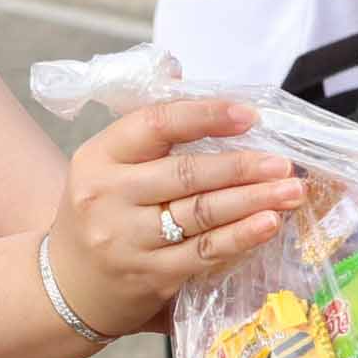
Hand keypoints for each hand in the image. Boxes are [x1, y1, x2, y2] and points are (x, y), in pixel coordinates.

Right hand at [47, 98, 290, 335]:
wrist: (67, 285)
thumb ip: (147, 128)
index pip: (154, 124)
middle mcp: (108, 196)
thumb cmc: (101, 213)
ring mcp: (128, 240)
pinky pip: (204, 252)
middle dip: (242, 167)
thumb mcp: (105, 164)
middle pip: (186, 175)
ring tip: (291, 192)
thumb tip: (181, 72)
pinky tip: (268, 224)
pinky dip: (241, 237)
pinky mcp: (150, 275)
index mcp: (98, 157)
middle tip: (284, 163)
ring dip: (252, 201)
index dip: (205, 116)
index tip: (248, 115)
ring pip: (200, 214)